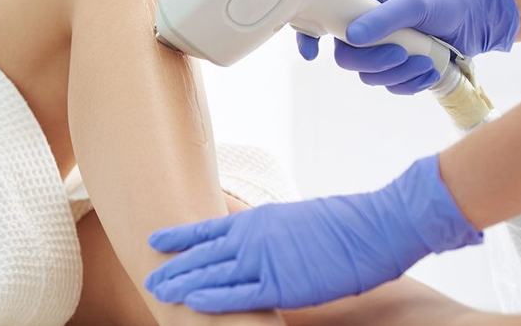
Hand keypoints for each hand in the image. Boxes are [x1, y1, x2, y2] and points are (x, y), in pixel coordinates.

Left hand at [145, 155, 482, 312]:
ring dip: (182, 282)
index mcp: (256, 220)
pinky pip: (239, 295)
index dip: (178, 236)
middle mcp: (252, 238)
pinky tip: (191, 302)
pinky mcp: (281, 286)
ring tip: (156, 289)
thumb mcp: (292, 218)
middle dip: (173, 267)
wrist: (372, 226)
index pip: (207, 229)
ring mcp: (264, 261)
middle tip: (148, 277)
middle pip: (202, 254)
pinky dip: (213, 298)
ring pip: (212, 274)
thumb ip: (266, 232)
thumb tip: (250, 240)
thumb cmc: (340, 222)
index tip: (154, 241)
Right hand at [297, 0, 519, 94]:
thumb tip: (353, 37)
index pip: (323, 19)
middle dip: (374, 62)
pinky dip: (409, 84)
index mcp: (361, 4)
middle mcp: (365, 27)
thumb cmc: (445, 2)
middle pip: (347, 57)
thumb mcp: (415, 3)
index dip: (309, 37)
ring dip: (397, 75)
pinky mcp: (396, 69)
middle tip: (400, 55)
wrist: (477, 20)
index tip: (312, 53)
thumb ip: (384, 18)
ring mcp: (380, 50)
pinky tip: (429, 72)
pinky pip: (390, 86)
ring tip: (425, 62)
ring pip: (369, 76)